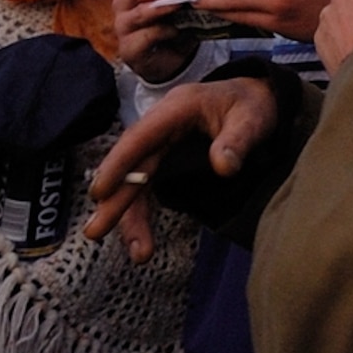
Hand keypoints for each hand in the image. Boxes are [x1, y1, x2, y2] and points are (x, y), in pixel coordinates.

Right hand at [80, 77, 280, 261]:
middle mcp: (162, 127)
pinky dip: (142, 213)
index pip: (140, 136)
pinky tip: (141, 240)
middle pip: (132, 165)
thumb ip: (237, 141)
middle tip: (94, 232)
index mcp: (177, 108)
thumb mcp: (252, 118)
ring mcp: (162, 144)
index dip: (118, 163)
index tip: (100, 192)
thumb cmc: (253, 105)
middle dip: (115, 200)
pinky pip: (147, 188)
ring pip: (136, 182)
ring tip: (138, 253)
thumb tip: (224, 168)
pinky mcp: (166, 160)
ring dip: (130, 216)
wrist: (258, 99)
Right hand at [111, 0, 198, 79]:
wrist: (172, 61)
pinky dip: (162, 32)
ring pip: (138, 13)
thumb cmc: (174, 28)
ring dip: (161, 7)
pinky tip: (176, 31)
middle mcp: (123, 7)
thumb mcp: (180, 7)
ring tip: (180, 4)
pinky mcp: (128, 49)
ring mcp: (123, 29)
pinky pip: (144, 36)